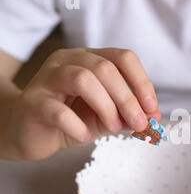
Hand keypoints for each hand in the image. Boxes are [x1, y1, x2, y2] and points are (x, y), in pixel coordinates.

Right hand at [8, 48, 159, 160]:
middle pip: (105, 68)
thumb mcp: (108, 117)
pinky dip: (78, 126)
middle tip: (138, 124)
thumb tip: (155, 118)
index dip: (142, 82)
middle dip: (128, 99)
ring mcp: (47, 78)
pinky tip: (84, 136)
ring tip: (113, 128)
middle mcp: (68, 61)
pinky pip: (57, 110)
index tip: (152, 109)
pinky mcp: (32, 102)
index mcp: (90, 59)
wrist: (32, 133)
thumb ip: (129, 115)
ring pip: (82, 79)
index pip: (123, 58)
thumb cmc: (72, 119)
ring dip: (106, 107)